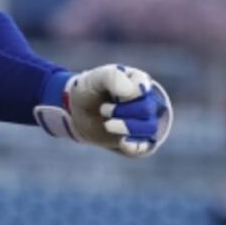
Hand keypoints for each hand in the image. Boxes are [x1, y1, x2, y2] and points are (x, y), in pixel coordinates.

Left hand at [36, 63, 171, 156]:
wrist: (77, 110)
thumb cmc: (90, 88)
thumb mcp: (96, 77)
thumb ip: (113, 78)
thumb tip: (131, 92)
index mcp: (138, 81)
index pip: (143, 88)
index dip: (126, 94)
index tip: (110, 93)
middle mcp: (145, 100)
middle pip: (147, 109)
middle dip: (122, 111)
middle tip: (103, 109)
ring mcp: (142, 120)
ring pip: (149, 128)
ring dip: (127, 127)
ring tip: (107, 124)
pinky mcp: (135, 139)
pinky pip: (144, 146)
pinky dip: (133, 145)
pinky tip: (122, 142)